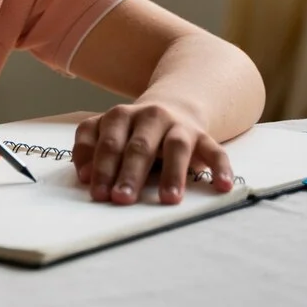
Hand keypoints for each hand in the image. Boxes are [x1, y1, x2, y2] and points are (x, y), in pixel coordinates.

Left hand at [72, 101, 233, 204]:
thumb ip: (89, 149)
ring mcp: (179, 125)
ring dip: (172, 174)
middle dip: (130, 174)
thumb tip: (84, 176)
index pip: (108, 142)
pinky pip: (215, 151)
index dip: (102, 168)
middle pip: (138, 146)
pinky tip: (221, 186)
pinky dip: (219, 168)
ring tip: (168, 200)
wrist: (172, 107)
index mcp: (121, 116)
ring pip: (176, 147)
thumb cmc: (132, 131)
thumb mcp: (107, 133)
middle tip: (122, 199)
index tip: (98, 194)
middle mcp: (150, 116)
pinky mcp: (204, 137)